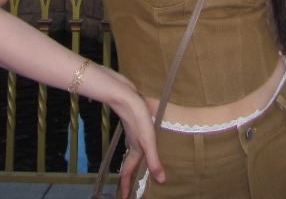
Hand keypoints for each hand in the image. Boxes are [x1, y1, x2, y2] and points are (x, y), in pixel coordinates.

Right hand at [111, 81, 164, 195]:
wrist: (126, 96)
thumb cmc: (138, 119)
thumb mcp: (148, 141)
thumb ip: (154, 160)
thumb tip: (161, 181)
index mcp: (135, 149)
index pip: (128, 172)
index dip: (126, 186)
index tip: (124, 198)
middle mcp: (132, 143)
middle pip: (129, 163)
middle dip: (129, 176)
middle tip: (129, 186)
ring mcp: (132, 132)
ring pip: (132, 151)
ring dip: (132, 161)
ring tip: (137, 167)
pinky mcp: (135, 122)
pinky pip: (135, 140)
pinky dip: (136, 146)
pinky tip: (141, 141)